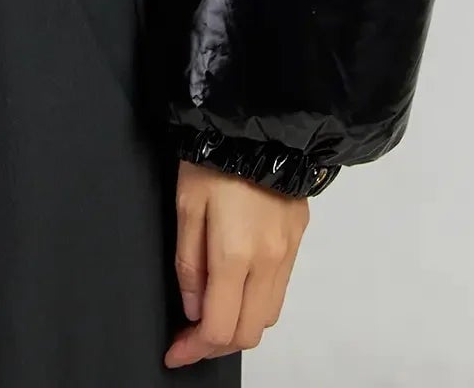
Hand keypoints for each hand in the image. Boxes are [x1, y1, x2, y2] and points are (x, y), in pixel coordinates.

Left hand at [164, 159, 308, 367]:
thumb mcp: (186, 205)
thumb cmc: (213, 157)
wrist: (258, 122)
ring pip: (267, 316)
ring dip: (239, 325)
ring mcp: (288, 253)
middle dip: (217, 344)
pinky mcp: (297, 241)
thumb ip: (189, 264)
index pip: (220, 328)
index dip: (195, 349)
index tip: (176, 352)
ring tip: (210, 311)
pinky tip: (235, 287)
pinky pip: (279, 290)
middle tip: (190, 336)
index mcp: (236, 255)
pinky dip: (256, 302)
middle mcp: (269, 262)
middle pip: (249, 333)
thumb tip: (194, 309)